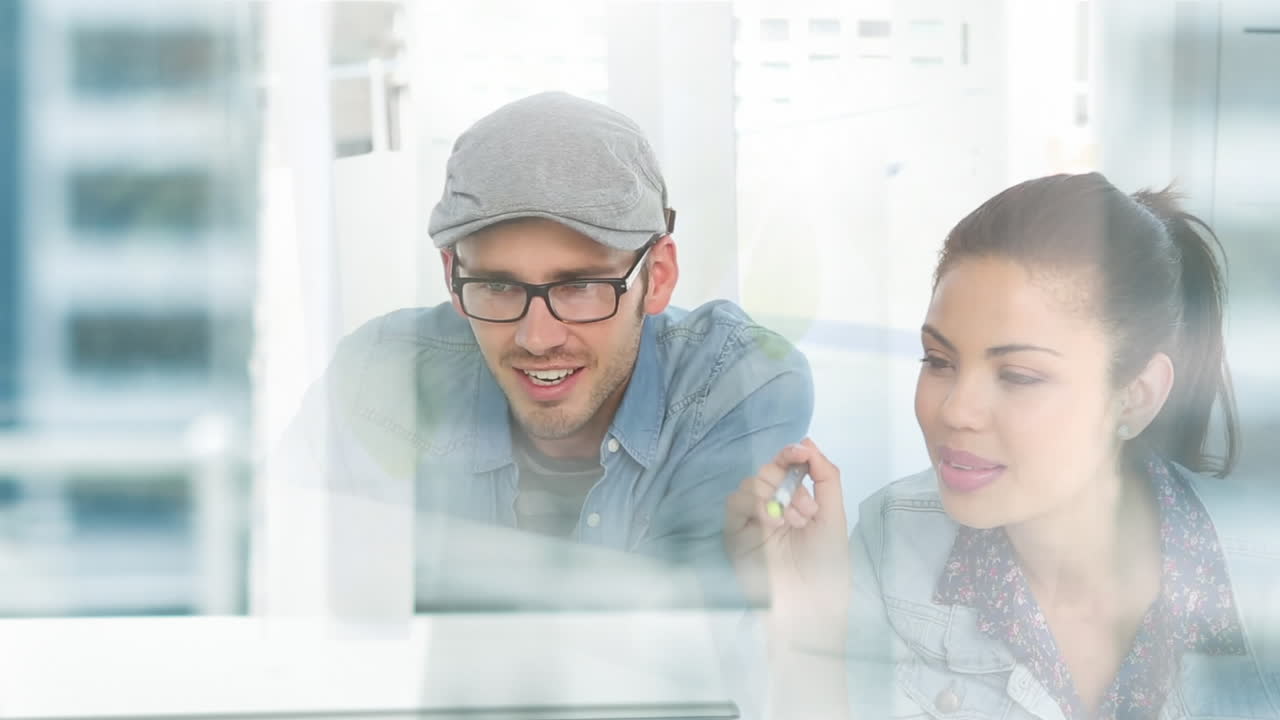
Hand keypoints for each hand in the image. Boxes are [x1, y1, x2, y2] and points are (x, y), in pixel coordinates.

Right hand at [725, 439, 850, 645]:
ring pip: (750, 484)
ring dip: (774, 496)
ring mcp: (752, 522)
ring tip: (793, 523)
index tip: (800, 451)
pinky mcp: (735, 535)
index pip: (787, 468)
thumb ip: (826, 477)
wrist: (809, 607)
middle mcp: (773, 508)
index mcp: (796, 503)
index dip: (791, 454)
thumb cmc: (827, 567)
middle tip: (807, 511)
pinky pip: (734, 504)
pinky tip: (772, 522)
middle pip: (767, 472)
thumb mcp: (835, 517)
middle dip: (789, 483)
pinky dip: (754, 505)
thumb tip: (807, 443)